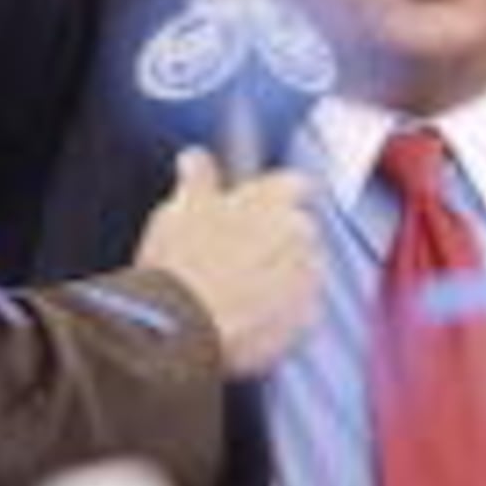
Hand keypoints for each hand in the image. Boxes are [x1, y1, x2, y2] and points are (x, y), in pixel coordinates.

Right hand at [135, 147, 318, 376]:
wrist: (180, 329)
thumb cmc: (177, 262)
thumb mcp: (179, 209)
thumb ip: (197, 179)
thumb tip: (195, 156)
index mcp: (275, 199)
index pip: (297, 184)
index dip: (278, 197)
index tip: (263, 208)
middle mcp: (301, 233)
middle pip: (299, 229)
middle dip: (277, 239)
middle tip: (238, 256)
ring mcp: (308, 277)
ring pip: (302, 270)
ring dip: (281, 275)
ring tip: (238, 293)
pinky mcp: (307, 318)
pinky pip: (300, 309)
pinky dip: (282, 311)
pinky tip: (248, 318)